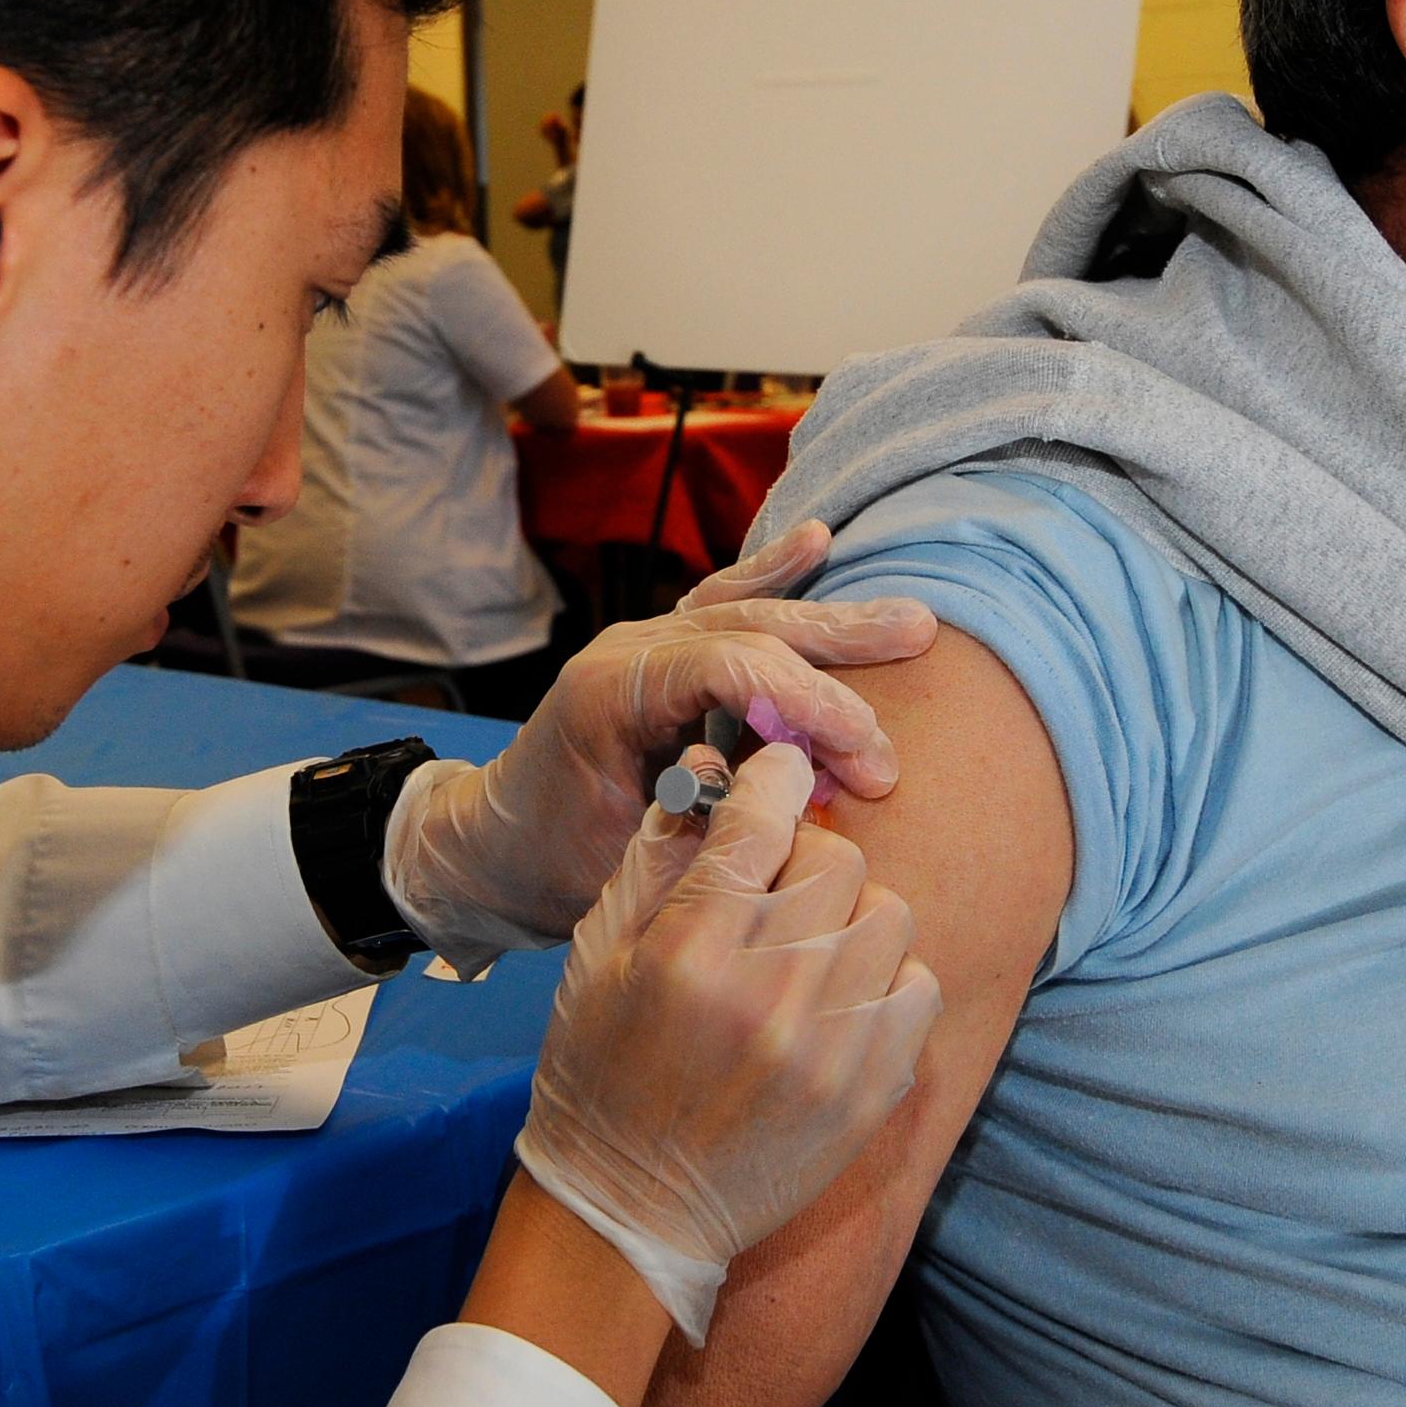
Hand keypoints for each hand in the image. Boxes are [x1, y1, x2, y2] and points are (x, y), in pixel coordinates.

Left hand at [385, 521, 933, 969]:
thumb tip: (762, 778)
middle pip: (751, 629)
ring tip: (911, 622)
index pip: (732, 666)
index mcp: (613, 690)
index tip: (865, 756)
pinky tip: (816, 542)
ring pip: (749, 613)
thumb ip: (691, 817)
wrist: (494, 851)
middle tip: (910, 688)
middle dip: (840, 658)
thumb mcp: (621, 858)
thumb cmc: (552, 864)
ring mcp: (645, 645)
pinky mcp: (660, 657)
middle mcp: (631, 650)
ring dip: (832, 620)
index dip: (808, 704)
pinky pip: (722, 606)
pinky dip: (771, 576)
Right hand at [513, 743, 940, 1344]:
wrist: (631, 1213)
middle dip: (804, 856)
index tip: (776, 776)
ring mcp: (831, 1048)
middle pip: (836, 858)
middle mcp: (769, 994)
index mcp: (690, 952)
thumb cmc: (600, 1073)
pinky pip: (918, 986)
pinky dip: (885, 979)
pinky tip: (839, 1000)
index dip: (772, 780)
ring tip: (807, 948)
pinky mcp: (871, 1091)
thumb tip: (713, 771)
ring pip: (887, 913)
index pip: (760, 820)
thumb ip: (659, 857)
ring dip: (849, 915)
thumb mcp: (598, 954)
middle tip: (774, 887)